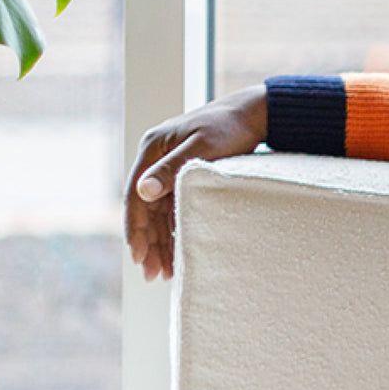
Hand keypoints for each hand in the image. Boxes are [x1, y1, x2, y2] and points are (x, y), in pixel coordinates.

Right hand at [125, 85, 268, 280]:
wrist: (253, 113)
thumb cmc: (230, 127)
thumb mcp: (202, 147)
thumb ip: (173, 169)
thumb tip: (143, 190)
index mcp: (152, 148)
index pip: (135, 195)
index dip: (136, 228)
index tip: (139, 257)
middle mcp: (155, 158)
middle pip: (145, 208)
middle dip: (147, 243)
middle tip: (153, 275)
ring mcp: (169, 166)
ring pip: (158, 211)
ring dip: (159, 241)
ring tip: (164, 273)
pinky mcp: (184, 174)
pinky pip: (173, 207)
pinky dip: (173, 229)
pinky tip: (177, 252)